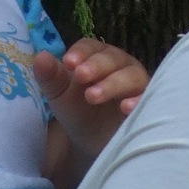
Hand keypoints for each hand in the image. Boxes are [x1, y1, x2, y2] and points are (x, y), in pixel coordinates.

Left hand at [35, 39, 148, 160]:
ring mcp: (136, 83)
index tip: (68, 63)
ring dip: (112, 83)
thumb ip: (50, 77)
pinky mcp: (147, 103)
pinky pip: (146, 97)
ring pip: (130, 75)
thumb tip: (40, 57)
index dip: (81, 52)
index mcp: (97, 57)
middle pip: (112, 58)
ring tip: (92, 96)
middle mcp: (120, 65)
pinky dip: (138, 100)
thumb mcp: (59, 95)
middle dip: (96, 66)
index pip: (92, 46)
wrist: (91, 142)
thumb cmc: (77, 111)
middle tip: (80, 76)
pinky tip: (126, 107)